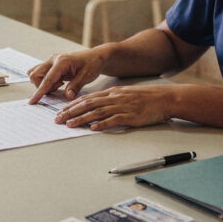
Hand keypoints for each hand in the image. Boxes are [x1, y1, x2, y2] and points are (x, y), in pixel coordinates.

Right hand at [28, 49, 106, 103]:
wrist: (95, 57)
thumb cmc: (92, 63)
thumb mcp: (87, 76)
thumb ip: (76, 86)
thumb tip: (67, 96)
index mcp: (62, 61)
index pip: (47, 79)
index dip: (40, 91)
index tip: (33, 101)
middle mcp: (53, 59)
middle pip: (36, 75)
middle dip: (43, 87)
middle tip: (59, 87)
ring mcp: (51, 61)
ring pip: (36, 74)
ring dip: (44, 84)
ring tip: (60, 84)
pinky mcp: (51, 65)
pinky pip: (41, 74)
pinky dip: (46, 81)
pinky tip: (58, 82)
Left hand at [53, 84, 173, 130]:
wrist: (164, 98)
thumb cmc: (145, 98)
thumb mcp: (124, 94)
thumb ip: (110, 100)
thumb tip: (95, 107)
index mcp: (112, 93)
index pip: (87, 99)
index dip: (72, 105)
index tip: (61, 111)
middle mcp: (114, 98)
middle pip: (88, 105)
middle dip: (71, 112)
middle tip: (58, 119)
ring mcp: (122, 107)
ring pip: (97, 112)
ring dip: (82, 119)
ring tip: (70, 124)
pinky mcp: (131, 116)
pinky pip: (114, 120)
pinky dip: (103, 124)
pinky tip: (93, 128)